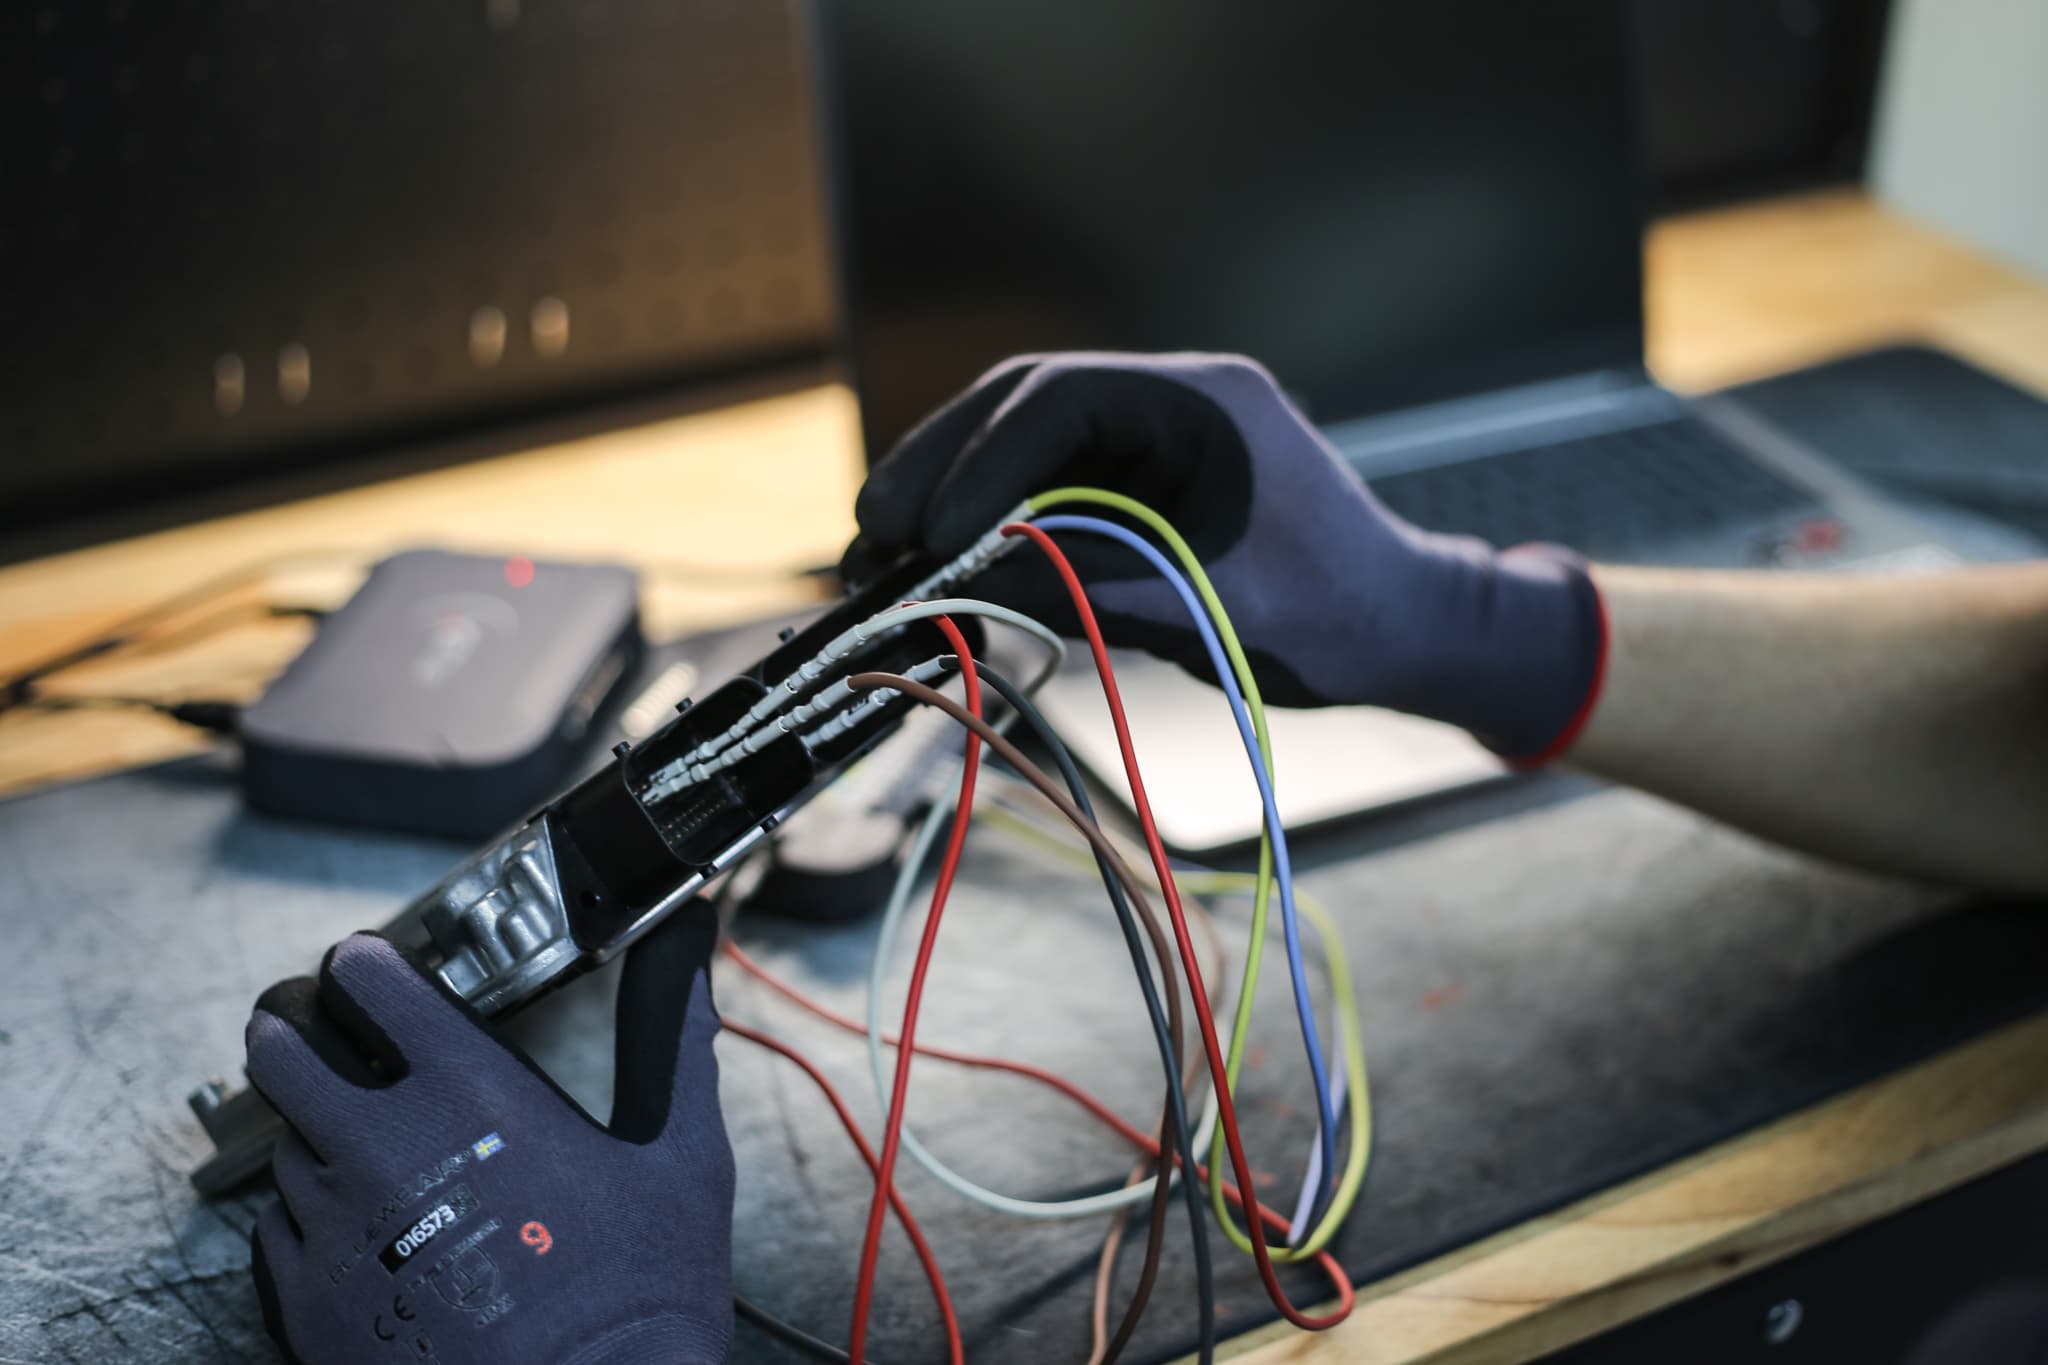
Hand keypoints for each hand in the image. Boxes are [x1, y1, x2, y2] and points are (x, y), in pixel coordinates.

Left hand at [245, 910, 732, 1364]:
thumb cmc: (638, 1297)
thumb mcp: (682, 1158)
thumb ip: (673, 1043)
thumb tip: (691, 955)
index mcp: (472, 1096)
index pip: (370, 984)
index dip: (362, 963)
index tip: (366, 963)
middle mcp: (384, 1149)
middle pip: (282, 1052)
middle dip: (294, 1031)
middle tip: (316, 1034)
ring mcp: (335, 1230)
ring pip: (285, 1147)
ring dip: (313, 1134)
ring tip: (360, 1147)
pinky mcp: (308, 1304)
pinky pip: (275, 1235)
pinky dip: (306, 1221)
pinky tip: (357, 1231)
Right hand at [845, 351, 1605, 757]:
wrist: (1402, 631)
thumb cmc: (1334, 618)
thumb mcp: (1202, 605)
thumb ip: (1083, 584)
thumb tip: (961, 582)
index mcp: (1208, 402)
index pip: (1062, 400)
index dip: (980, 460)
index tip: (929, 527)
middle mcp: (1177, 398)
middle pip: (1027, 403)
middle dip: (944, 464)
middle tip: (876, 528)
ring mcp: (1160, 434)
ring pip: (1028, 439)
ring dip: (957, 487)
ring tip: (889, 546)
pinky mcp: (1147, 477)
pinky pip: (1052, 478)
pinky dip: (994, 514)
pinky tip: (947, 552)